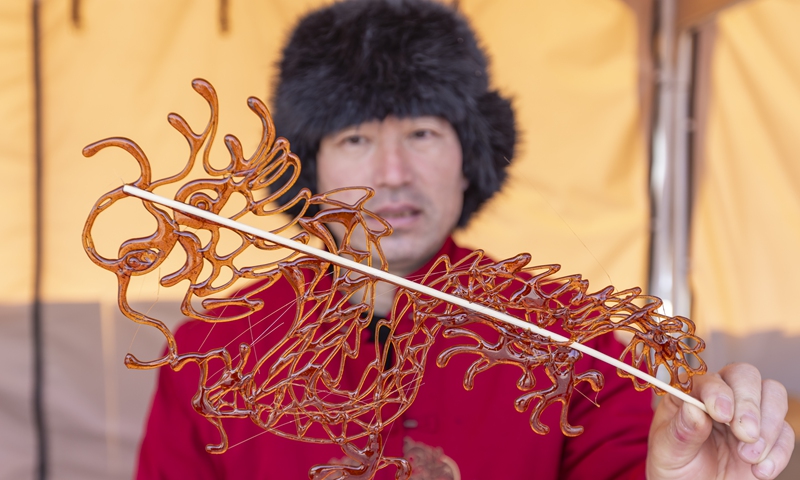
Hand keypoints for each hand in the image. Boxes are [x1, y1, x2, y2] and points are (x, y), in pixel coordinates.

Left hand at [647, 363, 794, 478]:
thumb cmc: (674, 466)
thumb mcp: (667, 451)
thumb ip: (680, 430)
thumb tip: (694, 409)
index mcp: (691, 393)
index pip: (711, 378)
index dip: (718, 393)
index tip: (721, 415)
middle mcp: (722, 397)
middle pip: (746, 376)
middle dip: (749, 404)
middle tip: (745, 434)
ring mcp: (748, 415)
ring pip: (773, 396)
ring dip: (768, 427)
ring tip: (749, 457)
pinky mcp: (768, 437)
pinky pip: (787, 433)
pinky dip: (779, 452)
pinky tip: (760, 471)